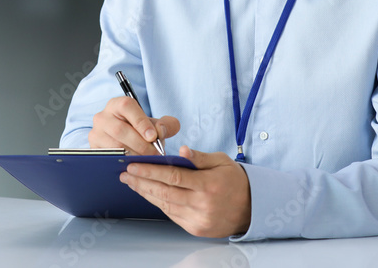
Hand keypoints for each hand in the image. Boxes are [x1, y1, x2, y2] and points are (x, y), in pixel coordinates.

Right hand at [88, 96, 179, 155]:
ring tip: (147, 160)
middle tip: (154, 154)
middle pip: (119, 129)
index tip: (153, 136)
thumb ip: (167, 125)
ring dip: (133, 155)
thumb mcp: (156, 125)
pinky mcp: (93, 148)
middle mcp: (102, 116)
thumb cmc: (142, 131)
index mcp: (118, 104)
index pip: (127, 106)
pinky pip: (108, 157)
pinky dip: (123, 162)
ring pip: (114, 146)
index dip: (141, 122)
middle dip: (140, 144)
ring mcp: (96, 133)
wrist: (128, 143)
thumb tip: (160, 131)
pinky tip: (135, 165)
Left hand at [119, 145, 250, 237]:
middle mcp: (203, 204)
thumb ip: (199, 157)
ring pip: (165, 204)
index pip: (173, 176)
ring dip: (146, 193)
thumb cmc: (234, 180)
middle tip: (126, 174)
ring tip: (132, 183)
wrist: (251, 208)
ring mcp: (198, 219)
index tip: (134, 165)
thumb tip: (181, 149)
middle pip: (164, 192)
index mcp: (209, 185)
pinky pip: (171, 214)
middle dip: (142, 182)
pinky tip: (148, 193)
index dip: (151, 170)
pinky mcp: (195, 228)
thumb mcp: (221, 161)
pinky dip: (158, 203)